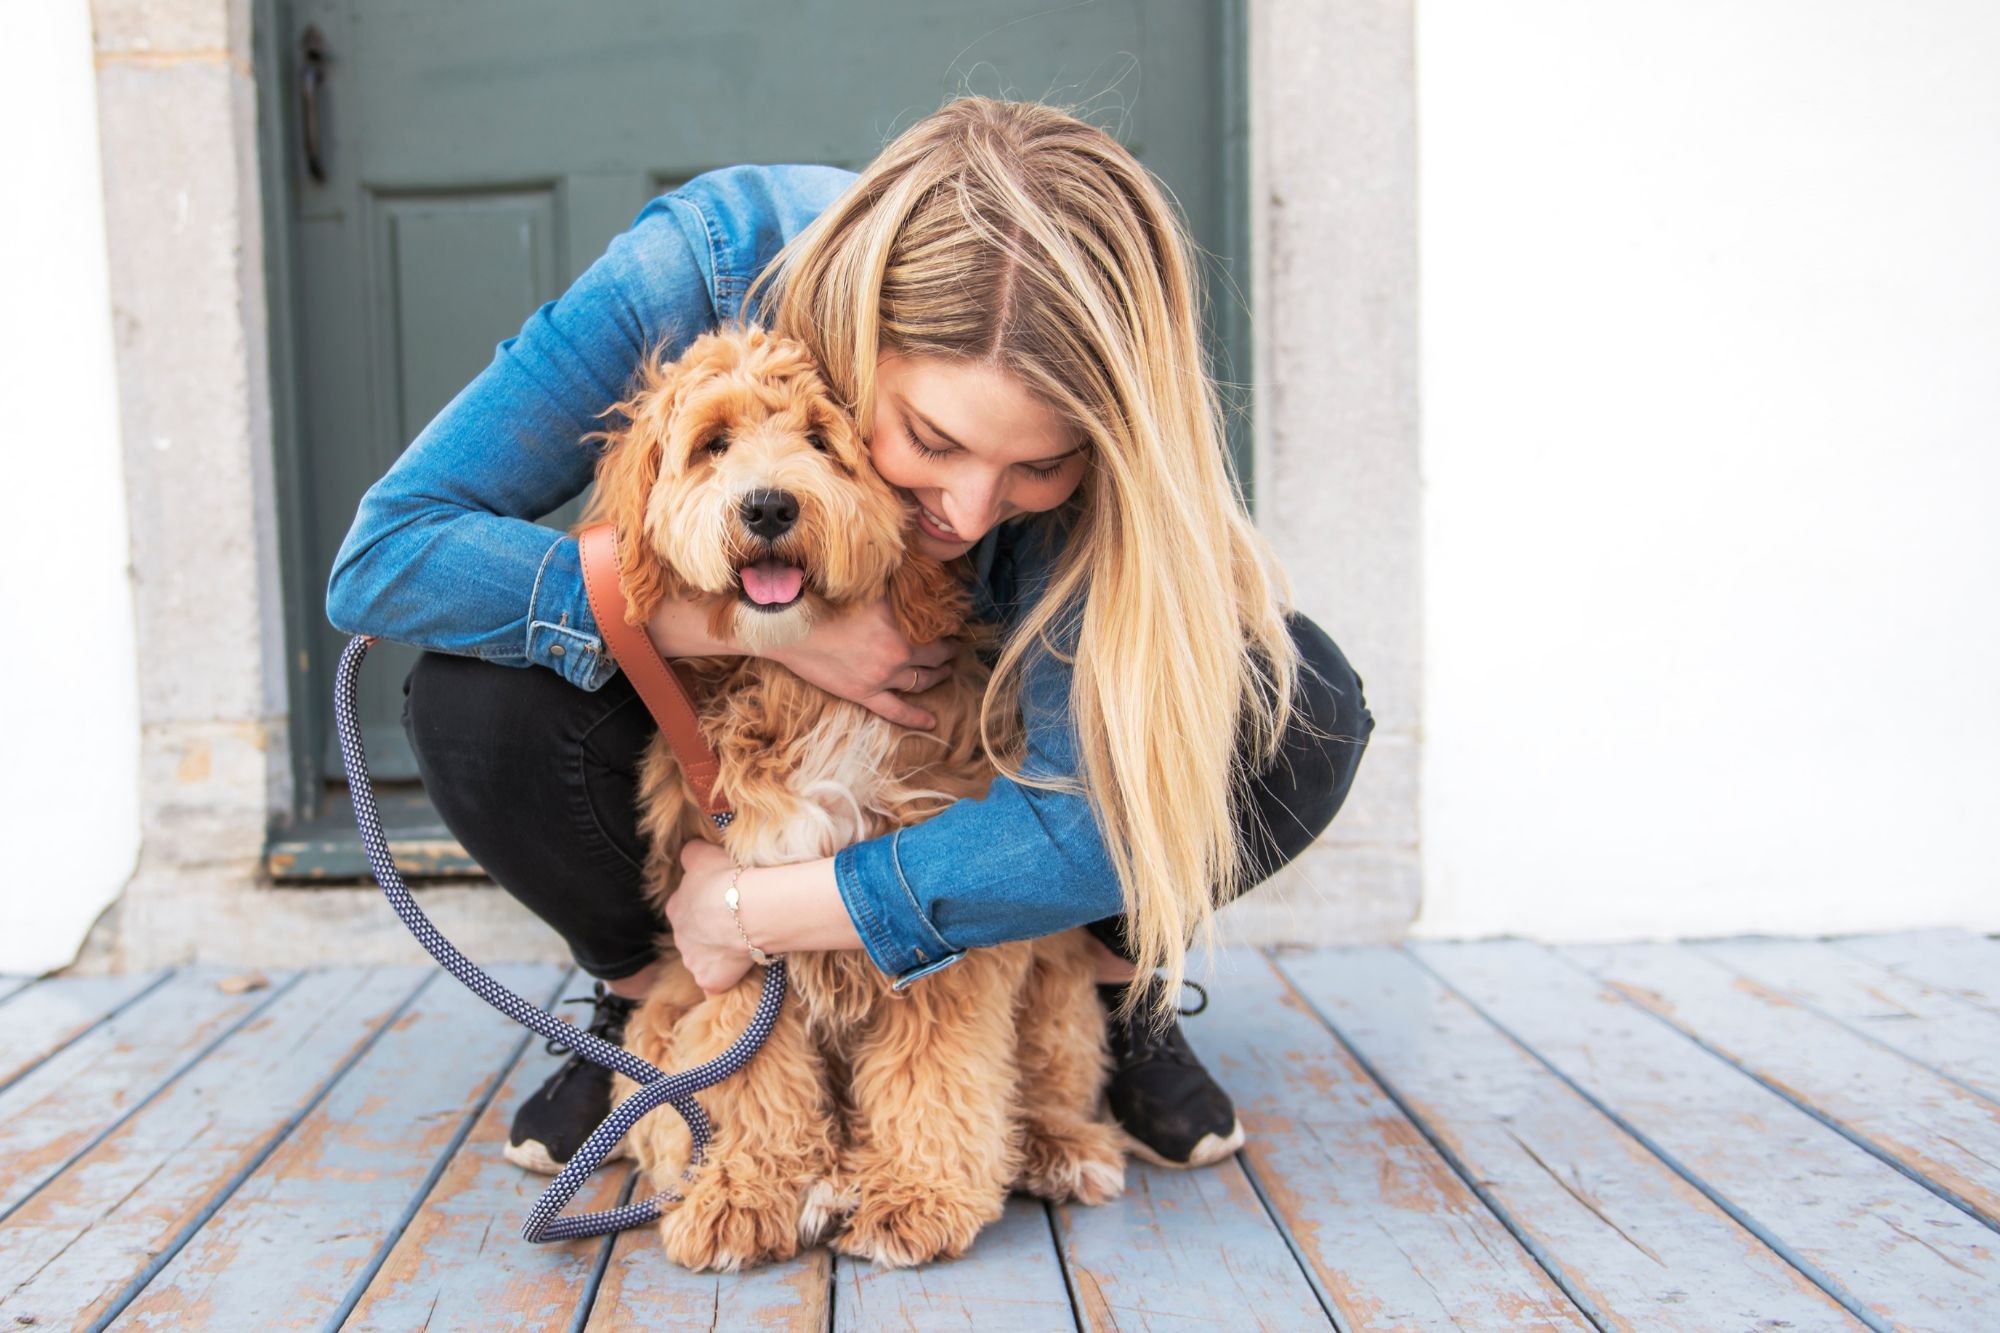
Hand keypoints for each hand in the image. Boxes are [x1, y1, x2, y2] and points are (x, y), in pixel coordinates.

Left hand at [664, 841, 754, 994]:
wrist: (747, 908)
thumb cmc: (727, 876)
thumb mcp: (703, 852)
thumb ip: (691, 854)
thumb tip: (689, 854)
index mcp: (676, 906)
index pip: (686, 907)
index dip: (706, 904)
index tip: (724, 901)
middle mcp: (679, 936)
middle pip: (693, 936)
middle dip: (709, 932)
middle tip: (736, 922)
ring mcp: (693, 961)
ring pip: (703, 960)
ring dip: (718, 955)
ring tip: (744, 944)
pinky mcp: (710, 981)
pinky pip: (716, 986)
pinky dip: (724, 982)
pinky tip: (738, 975)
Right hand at [766, 596, 958, 728]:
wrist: (792, 627)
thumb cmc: (825, 599)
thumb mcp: (866, 587)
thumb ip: (892, 589)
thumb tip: (912, 579)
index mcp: (900, 625)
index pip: (936, 629)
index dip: (948, 628)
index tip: (955, 626)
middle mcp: (897, 653)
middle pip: (934, 656)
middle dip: (948, 653)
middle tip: (956, 649)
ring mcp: (882, 677)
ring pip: (921, 681)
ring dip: (938, 677)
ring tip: (946, 672)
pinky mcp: (864, 694)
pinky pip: (896, 711)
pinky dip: (915, 718)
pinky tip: (932, 723)